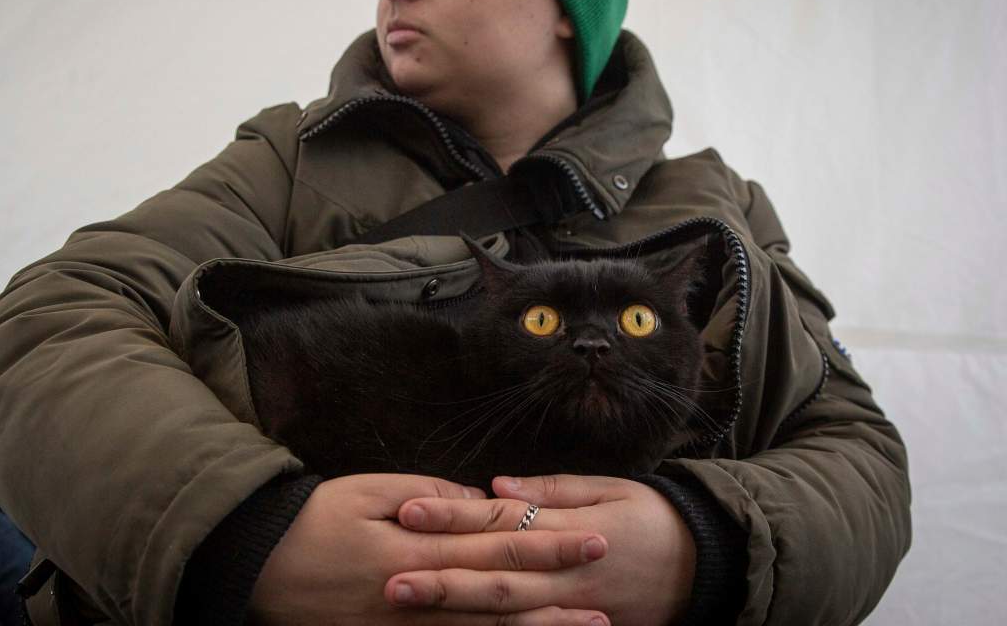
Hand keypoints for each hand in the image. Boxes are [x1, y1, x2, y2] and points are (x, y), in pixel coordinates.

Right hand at [249, 473, 611, 624]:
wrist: (258, 569)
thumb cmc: (312, 521)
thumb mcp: (365, 493)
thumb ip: (425, 498)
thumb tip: (474, 500)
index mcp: (419, 548)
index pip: (497, 542)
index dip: (547, 540)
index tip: (592, 536)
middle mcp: (421, 594)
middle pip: (503, 591)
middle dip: (558, 586)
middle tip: (608, 581)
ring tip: (588, 625)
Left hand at [385, 475, 695, 625]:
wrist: (707, 565)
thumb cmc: (651, 517)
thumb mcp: (608, 489)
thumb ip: (552, 490)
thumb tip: (496, 485)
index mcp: (568, 528)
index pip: (498, 520)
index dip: (452, 515)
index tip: (408, 511)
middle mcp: (565, 571)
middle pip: (492, 572)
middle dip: (438, 573)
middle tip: (388, 573)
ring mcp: (572, 607)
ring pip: (504, 610)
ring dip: (454, 606)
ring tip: (406, 599)